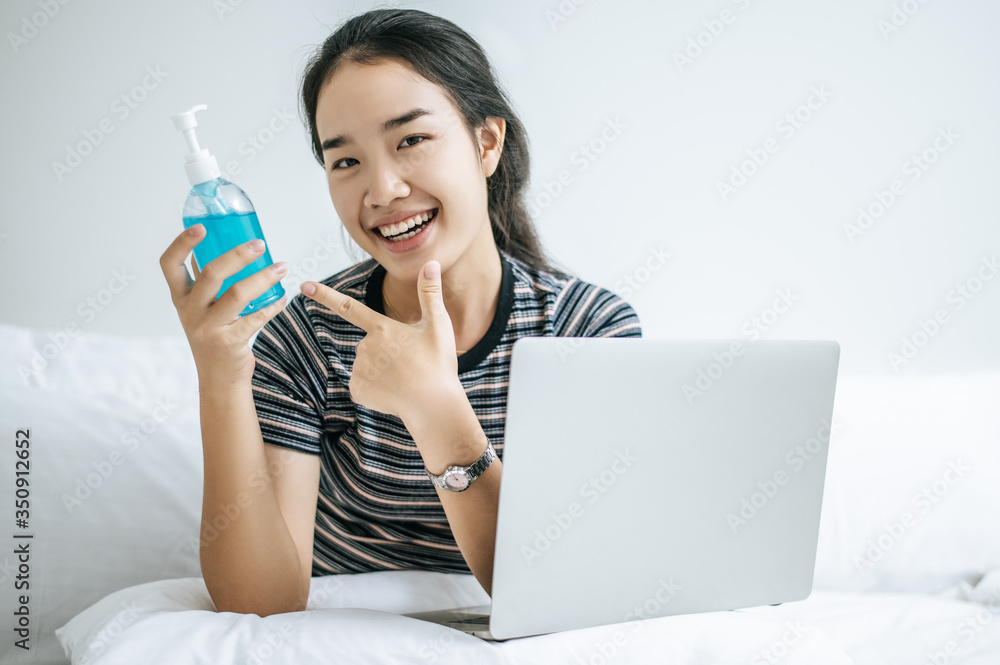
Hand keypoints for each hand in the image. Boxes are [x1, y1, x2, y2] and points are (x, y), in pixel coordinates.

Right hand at [159, 225, 287, 387]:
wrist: (219, 379)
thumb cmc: (214, 336)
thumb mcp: (200, 309)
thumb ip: (206, 282)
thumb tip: (223, 246)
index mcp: (180, 297)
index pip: (170, 265)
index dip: (182, 243)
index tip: (202, 227)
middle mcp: (190, 311)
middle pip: (210, 274)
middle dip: (238, 255)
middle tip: (260, 245)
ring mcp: (208, 328)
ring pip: (236, 294)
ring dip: (263, 277)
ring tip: (281, 267)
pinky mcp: (229, 342)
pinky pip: (255, 318)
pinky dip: (272, 305)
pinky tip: (281, 298)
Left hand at [300, 260, 462, 422]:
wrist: (434, 406)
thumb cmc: (438, 364)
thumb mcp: (438, 325)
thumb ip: (429, 293)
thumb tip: (431, 263)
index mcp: (381, 328)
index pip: (348, 307)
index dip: (325, 296)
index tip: (304, 286)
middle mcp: (364, 347)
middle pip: (370, 344)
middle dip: (386, 351)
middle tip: (412, 363)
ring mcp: (359, 371)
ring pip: (367, 365)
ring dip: (382, 370)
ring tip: (405, 379)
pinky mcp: (358, 391)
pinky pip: (364, 384)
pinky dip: (377, 388)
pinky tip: (394, 392)